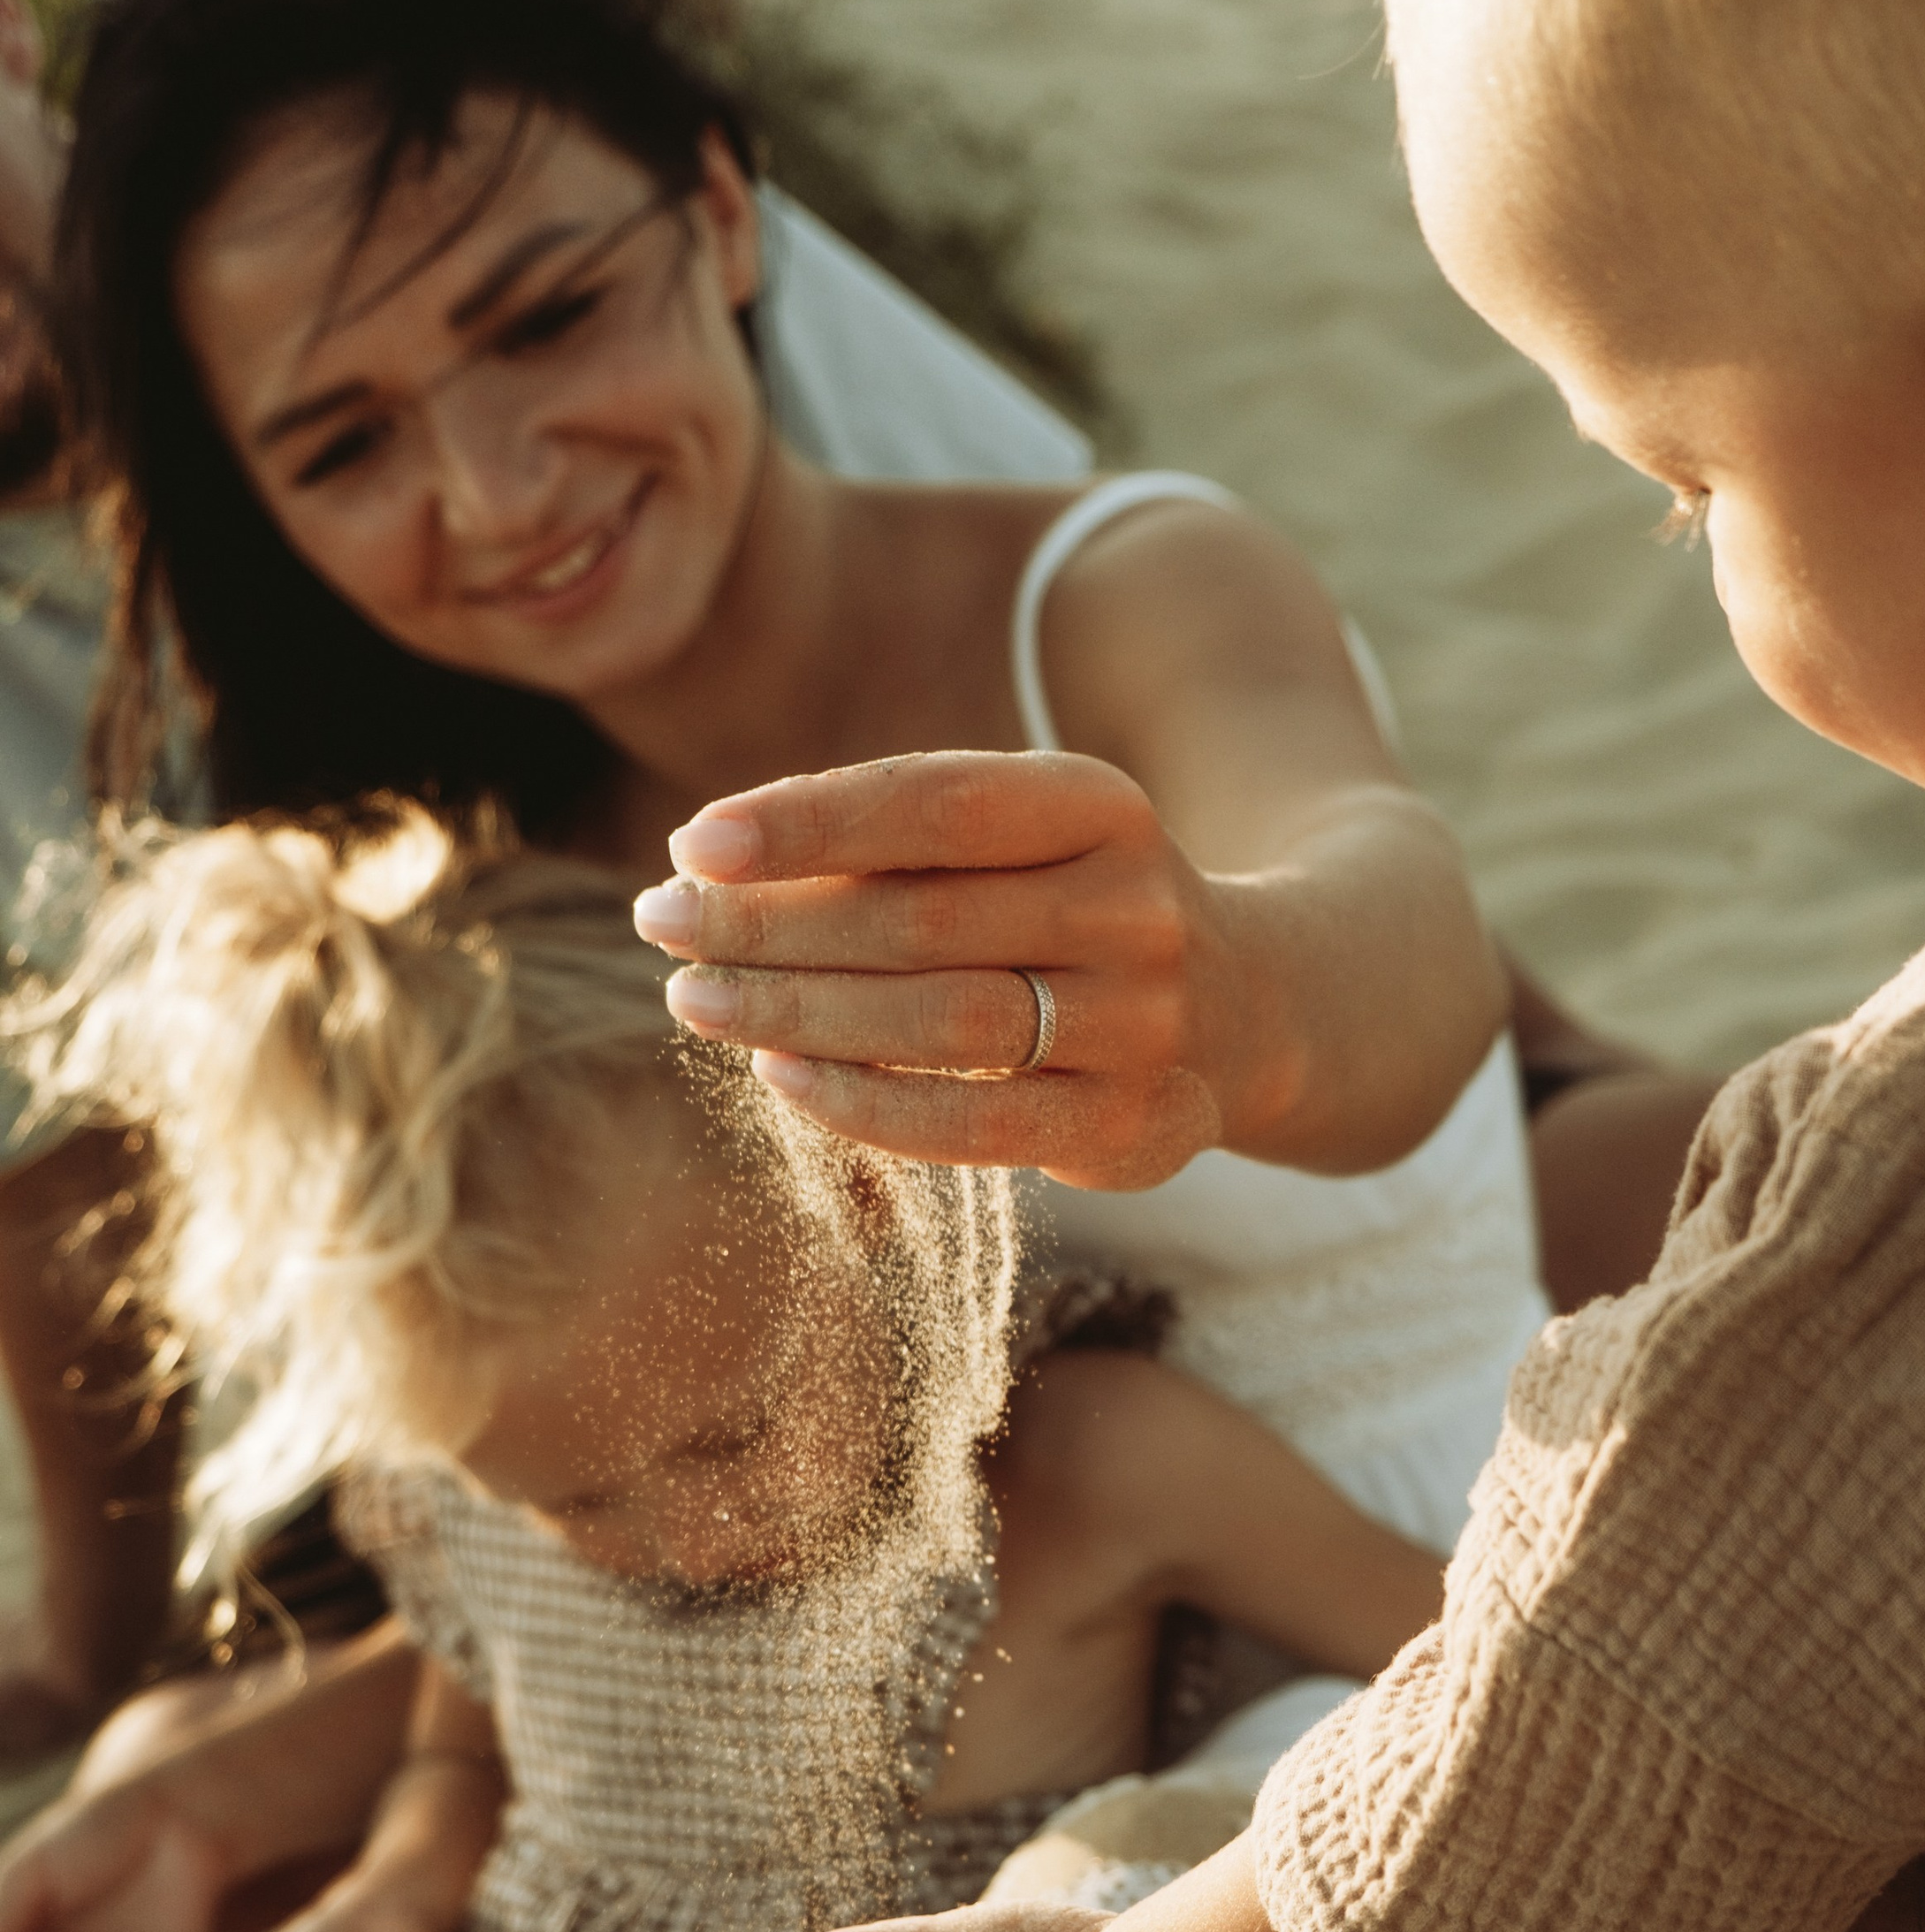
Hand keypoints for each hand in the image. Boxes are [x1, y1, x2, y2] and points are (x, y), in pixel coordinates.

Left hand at [632, 753, 1237, 1191]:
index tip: (695, 842)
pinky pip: (977, 1125)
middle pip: (922, 919)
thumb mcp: (1019, 842)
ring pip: (942, 1022)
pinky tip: (778, 1074)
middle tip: (662, 922)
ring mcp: (1143, 1025)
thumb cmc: (1074, 909)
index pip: (938, 804)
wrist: (1255, 1006)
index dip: (811, 822)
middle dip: (772, 923)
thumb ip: (898, 850)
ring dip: (798, 1011)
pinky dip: (865, 1104)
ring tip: (695, 996)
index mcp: (1104, 806)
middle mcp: (1136, 909)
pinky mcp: (1131, 1127)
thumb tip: (710, 871)